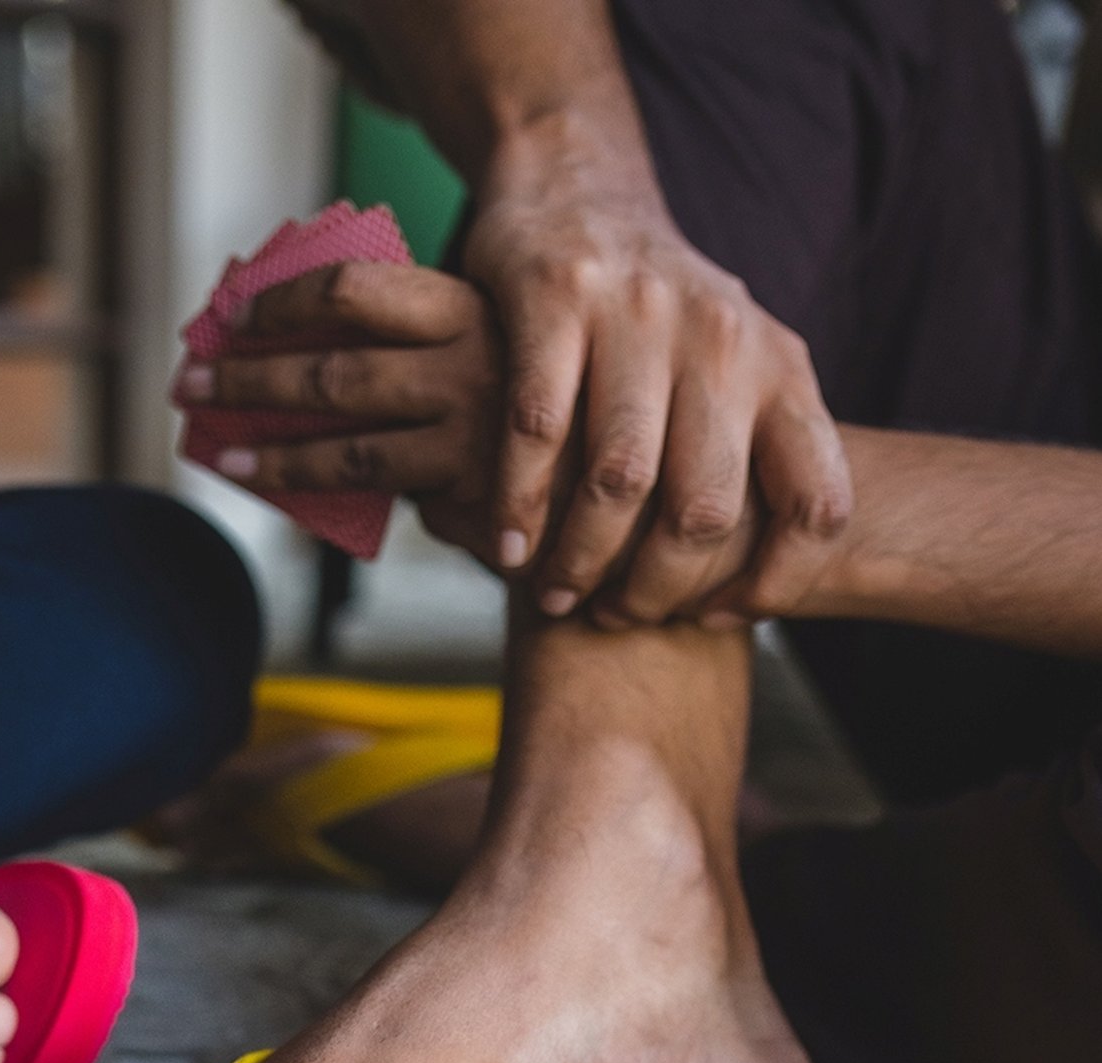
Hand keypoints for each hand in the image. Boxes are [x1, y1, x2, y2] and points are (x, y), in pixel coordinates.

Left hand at [176, 261, 502, 560]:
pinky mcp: (469, 487)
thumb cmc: (521, 418)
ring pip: (344, 441)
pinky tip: (276, 485)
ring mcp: (472, 427)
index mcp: (466, 305)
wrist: (597, 494)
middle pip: (333, 367)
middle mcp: (471, 359)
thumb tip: (298, 353)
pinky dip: (315, 487)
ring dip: (271, 448)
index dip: (281, 301)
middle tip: (189, 383)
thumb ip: (410, 349)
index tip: (229, 316)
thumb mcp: (479, 354)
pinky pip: (372, 487)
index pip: (354, 288)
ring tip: (222, 452)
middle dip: (250, 377)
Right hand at [463, 122, 852, 624]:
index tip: (714, 618)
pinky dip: (517, 503)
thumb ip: (743, 460)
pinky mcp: (558, 293)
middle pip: (705, 510)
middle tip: (615, 617)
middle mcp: (723, 337)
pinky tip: (506, 543)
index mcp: (781, 368)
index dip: (773, 583)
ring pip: (619, 479)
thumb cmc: (651, 318)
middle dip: (655, 588)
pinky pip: (537, 428)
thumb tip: (740, 593)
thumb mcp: (727, 372)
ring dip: (580, 558)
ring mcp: (641, 311)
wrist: (577, 185)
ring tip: (553, 593)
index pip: (815, 503)